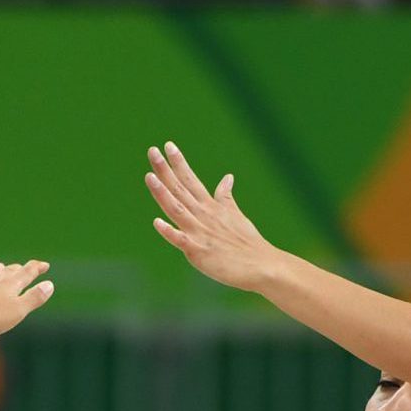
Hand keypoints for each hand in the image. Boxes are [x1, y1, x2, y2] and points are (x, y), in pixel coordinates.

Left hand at [0, 260, 53, 338]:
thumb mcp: (19, 309)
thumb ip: (34, 297)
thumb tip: (49, 284)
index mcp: (12, 284)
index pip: (27, 272)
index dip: (37, 268)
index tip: (45, 265)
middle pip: (11, 271)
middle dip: (21, 269)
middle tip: (27, 267)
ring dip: (1, 271)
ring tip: (1, 266)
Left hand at [146, 143, 283, 291]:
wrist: (261, 265)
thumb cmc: (247, 241)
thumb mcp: (235, 213)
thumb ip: (225, 196)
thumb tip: (228, 177)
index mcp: (210, 206)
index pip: (191, 180)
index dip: (179, 163)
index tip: (168, 145)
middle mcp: (203, 215)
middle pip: (180, 189)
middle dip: (165, 170)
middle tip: (152, 151)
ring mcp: (200, 233)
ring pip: (177, 210)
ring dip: (163, 193)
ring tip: (150, 177)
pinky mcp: (199, 252)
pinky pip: (181, 240)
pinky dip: (169, 232)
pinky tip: (156, 222)